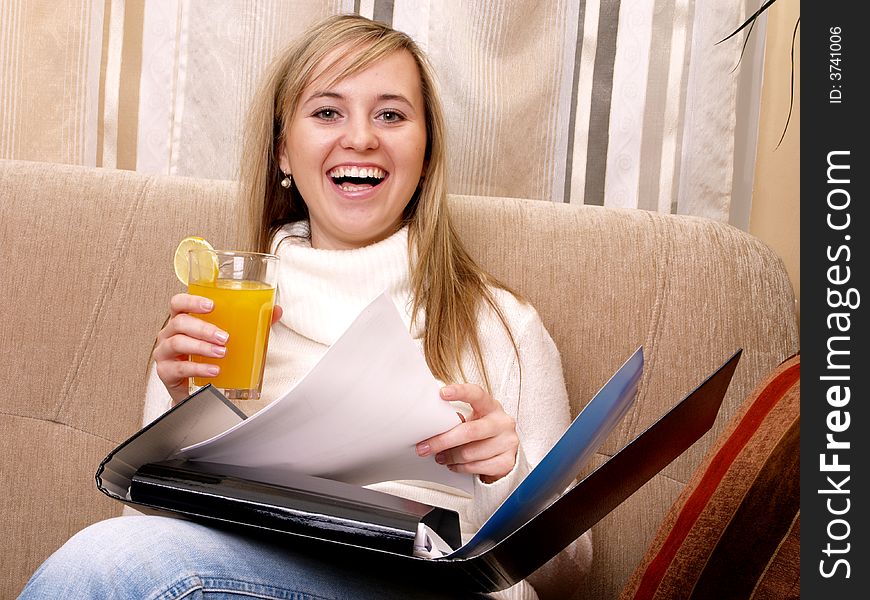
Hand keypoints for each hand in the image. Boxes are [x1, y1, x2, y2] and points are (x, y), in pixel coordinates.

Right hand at [152, 294, 282, 402]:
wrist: (197, 388)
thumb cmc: (210, 356)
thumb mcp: (228, 338)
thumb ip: (251, 323)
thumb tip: (275, 310)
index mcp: (183, 320)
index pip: (178, 302)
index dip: (192, 301)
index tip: (212, 306)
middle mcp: (170, 333)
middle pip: (180, 323)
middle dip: (204, 329)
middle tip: (225, 337)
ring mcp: (164, 353)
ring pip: (177, 343)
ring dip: (202, 347)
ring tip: (222, 353)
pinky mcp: (166, 372)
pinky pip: (179, 368)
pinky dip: (198, 368)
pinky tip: (213, 371)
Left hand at [415, 384, 518, 483]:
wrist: (504, 453)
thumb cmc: (483, 433)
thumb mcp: (474, 420)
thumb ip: (458, 420)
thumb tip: (432, 427)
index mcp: (491, 406)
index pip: (477, 394)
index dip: (460, 392)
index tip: (442, 393)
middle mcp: (502, 422)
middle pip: (469, 431)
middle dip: (443, 441)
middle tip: (425, 447)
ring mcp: (507, 442)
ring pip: (470, 453)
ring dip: (450, 457)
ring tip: (440, 457)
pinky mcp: (507, 461)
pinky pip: (476, 467)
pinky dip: (461, 467)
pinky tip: (454, 465)